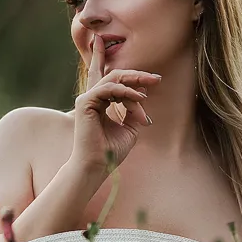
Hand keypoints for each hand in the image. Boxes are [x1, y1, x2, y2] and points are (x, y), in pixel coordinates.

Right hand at [71, 32, 160, 172]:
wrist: (98, 166)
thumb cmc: (111, 151)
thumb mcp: (130, 127)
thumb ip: (134, 109)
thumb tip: (142, 92)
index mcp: (101, 103)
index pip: (116, 82)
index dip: (136, 78)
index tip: (157, 80)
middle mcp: (93, 98)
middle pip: (116, 76)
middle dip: (137, 75)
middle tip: (157, 79)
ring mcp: (87, 99)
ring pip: (114, 80)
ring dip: (134, 85)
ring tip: (146, 96)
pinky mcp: (85, 102)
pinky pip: (108, 88)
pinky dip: (125, 92)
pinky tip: (139, 98)